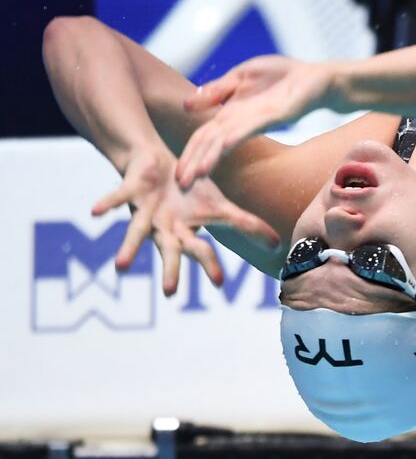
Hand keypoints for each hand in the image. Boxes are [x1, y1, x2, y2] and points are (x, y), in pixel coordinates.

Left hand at [94, 146, 280, 295]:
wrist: (154, 165)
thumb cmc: (187, 192)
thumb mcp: (220, 208)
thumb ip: (247, 227)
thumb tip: (277, 244)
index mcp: (184, 234)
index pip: (201, 252)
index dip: (210, 266)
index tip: (219, 285)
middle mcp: (163, 229)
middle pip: (169, 251)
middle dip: (169, 271)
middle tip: (169, 293)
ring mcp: (144, 212)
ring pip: (136, 233)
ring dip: (129, 250)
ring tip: (121, 268)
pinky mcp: (130, 192)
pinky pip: (118, 198)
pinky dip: (108, 204)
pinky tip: (95, 214)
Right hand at [176, 55, 333, 187]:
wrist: (315, 77)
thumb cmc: (281, 77)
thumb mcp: (241, 77)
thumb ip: (217, 90)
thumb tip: (188, 105)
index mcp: (231, 113)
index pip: (203, 136)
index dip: (189, 152)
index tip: (175, 174)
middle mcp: (243, 121)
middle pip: (212, 143)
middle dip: (196, 162)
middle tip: (181, 185)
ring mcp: (259, 118)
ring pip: (228, 139)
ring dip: (212, 156)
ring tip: (198, 173)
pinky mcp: (277, 114)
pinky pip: (253, 124)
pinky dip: (237, 133)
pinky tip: (224, 143)